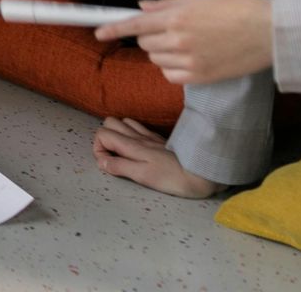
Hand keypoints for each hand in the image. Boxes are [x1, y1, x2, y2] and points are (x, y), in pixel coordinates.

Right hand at [92, 117, 221, 197]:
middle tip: (113, 156)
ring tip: (123, 152)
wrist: (202, 174)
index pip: (102, 133)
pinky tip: (138, 149)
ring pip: (124, 122)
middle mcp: (138, 136)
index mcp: (132, 145)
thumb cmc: (172, 178)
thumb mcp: (143, 176)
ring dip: (118, 134)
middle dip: (105, 137)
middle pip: (110, 122)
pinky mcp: (160, 140)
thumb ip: (120, 166)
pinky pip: (139, 127)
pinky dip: (132, 134)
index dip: (98, 148)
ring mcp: (150, 136)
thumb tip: (101, 161)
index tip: (107, 163)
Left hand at [96, 0, 273, 85]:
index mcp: (176, 16)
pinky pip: (170, 75)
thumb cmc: (237, 8)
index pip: (134, 25)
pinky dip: (173, 68)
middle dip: (149, 37)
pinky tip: (189, 60)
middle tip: (169, 30)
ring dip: (162, 52)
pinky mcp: (200, 77)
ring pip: (156, 60)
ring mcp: (189, 61)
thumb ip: (166, 4)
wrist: (269, 32)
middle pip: (144, 44)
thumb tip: (142, 8)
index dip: (113, 29)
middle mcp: (178, 40)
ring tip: (186, 44)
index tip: (99, 33)